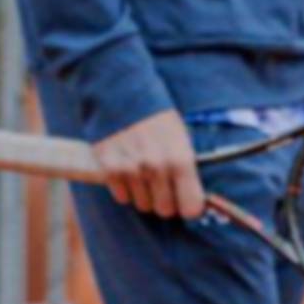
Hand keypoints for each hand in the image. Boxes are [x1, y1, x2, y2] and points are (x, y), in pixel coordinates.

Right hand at [87, 108, 204, 219]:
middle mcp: (156, 167)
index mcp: (180, 159)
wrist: (120, 93)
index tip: (185, 200)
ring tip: (143, 172)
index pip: (191, 207)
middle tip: (162, 184)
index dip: (189, 206)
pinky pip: (122, 197)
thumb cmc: (156, 117)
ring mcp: (131, 169)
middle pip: (165, 210)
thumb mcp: (181, 137)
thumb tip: (194, 201)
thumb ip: (187, 169)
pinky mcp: (109, 169)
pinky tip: (127, 170)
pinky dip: (125, 188)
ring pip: (143, 205)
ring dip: (144, 194)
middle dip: (165, 200)